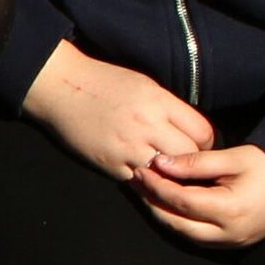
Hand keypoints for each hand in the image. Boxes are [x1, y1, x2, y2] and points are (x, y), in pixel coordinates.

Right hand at [20, 39, 212, 181]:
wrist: (60, 87)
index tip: (197, 144)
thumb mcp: (144, 86)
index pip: (202, 131)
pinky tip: (142, 173)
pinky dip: (145, 180)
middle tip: (183, 161)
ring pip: (168, 174)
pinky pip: (141, 182)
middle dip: (190, 160)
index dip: (205, 142)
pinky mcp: (111, 165)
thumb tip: (192, 133)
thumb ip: (170, 109)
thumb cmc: (103, 82)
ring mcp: (128, 147)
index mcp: (158, 101)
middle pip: (189, 155)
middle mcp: (146, 124)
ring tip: (165, 171)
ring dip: (168, 174)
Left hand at [139, 142, 264, 247]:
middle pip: (177, 223)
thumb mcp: (232, 157)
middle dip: (153, 203)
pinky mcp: (236, 243)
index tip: (140, 170)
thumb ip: (194, 163)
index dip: (156, 186)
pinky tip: (170, 204)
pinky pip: (199, 237)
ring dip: (164, 214)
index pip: (180, 201)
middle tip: (136, 182)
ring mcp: (233, 242)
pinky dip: (181, 223)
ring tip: (148, 192)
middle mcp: (229, 233)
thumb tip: (160, 163)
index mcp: (229, 210)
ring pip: (186, 234)